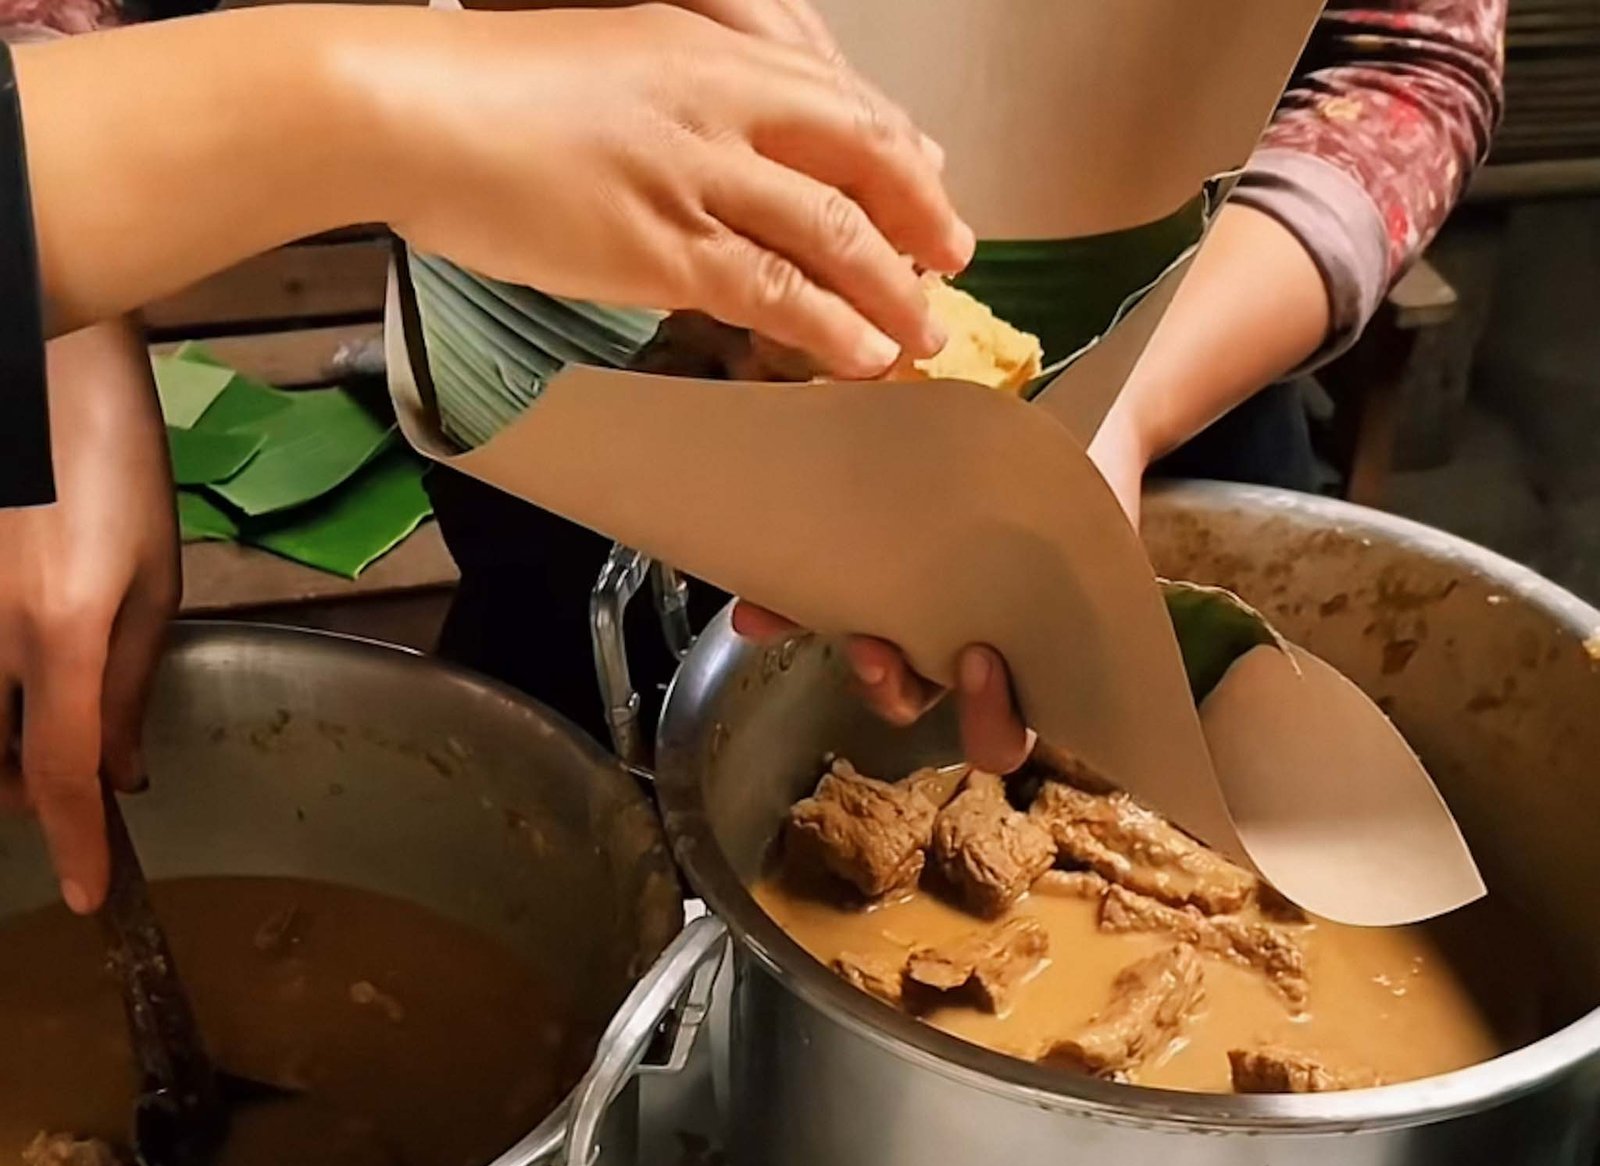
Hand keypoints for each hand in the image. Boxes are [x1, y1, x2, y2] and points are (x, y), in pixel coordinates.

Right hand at [0, 319, 178, 913]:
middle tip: (65, 777)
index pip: (66, 771)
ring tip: (32, 723)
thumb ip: (128, 682)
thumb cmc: (110, 464)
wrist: (28, 358)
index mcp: (62, 629)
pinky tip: (9, 670)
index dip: (75, 843)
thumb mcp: (151, 578)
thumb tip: (121, 775)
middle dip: (25, 792)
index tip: (83, 895)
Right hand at [390, 3, 972, 377]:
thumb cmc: (492, 88)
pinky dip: (828, 327)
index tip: (931, 189)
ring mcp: (696, 173)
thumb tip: (723, 154)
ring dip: (891, 289)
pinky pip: (774, 290)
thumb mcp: (610, 64)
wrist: (413, 105)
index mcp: (712, 50)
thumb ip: (684, 101)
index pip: (840, 101)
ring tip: (922, 334)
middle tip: (953, 260)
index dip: (899, 154)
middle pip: (860, 157)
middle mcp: (720, 103)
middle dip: (921, 215)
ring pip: (831, 233)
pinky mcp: (662, 243)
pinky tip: (862, 355)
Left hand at [731, 393, 1155, 770]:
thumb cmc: (1091, 487)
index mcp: (1025, 663)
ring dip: (828, 649)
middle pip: (915, 706)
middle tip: (875, 651)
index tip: (981, 660)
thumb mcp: (1098, 514)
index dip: (988, 718)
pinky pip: (821, 609)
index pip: (1002, 733)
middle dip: (889, 688)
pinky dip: (785, 610)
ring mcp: (913, 618)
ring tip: (793, 616)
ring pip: (864, 663)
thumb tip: (1057, 506)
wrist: (1067, 427)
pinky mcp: (868, 578)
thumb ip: (1084, 538)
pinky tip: (753, 603)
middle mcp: (959, 654)